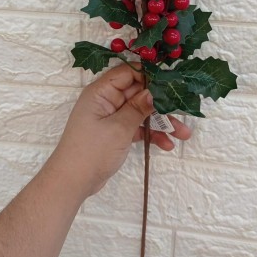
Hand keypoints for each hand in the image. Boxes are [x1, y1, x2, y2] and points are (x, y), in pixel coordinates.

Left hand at [50, 63, 191, 195]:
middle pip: (139, 93)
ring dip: (162, 122)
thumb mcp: (119, 128)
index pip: (128, 73)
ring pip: (141, 112)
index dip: (149, 75)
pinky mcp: (116, 133)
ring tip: (184, 134)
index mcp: (101, 92)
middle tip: (184, 109)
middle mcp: (107, 101)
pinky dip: (151, 134)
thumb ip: (139, 107)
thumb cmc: (91, 151)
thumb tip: (156, 90)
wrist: (72, 183)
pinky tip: (167, 144)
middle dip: (162, 103)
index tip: (172, 80)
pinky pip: (138, 127)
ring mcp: (111, 117)